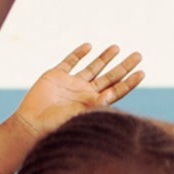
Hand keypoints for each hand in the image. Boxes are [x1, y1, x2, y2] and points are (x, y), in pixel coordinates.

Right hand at [13, 41, 145, 137]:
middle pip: (110, 77)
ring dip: (104, 58)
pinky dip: (78, 53)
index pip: (117, 90)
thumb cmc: (56, 126)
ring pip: (92, 67)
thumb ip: (96, 105)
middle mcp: (85, 93)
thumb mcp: (80, 116)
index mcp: (94, 104)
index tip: (142, 73)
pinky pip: (69, 62)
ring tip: (117, 48)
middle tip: (139, 55)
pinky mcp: (56, 76)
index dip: (130, 82)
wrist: (31, 125)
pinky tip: (88, 46)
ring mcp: (71, 84)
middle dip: (124, 66)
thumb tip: (113, 94)